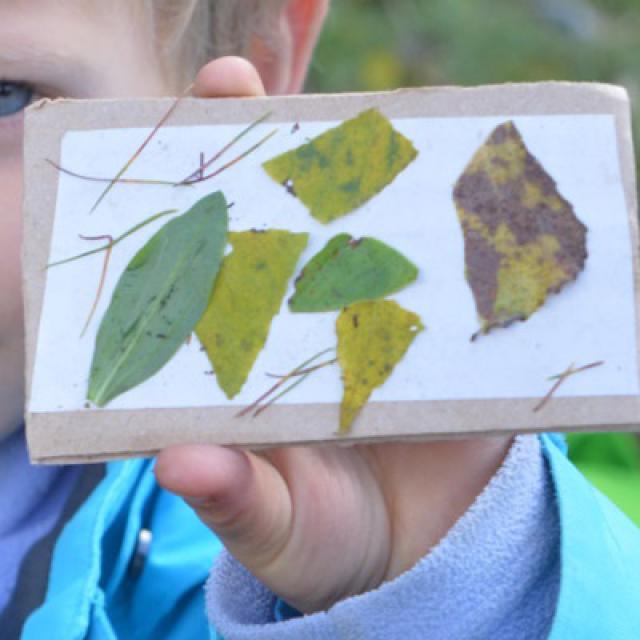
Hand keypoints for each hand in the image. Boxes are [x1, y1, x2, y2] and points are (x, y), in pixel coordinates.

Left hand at [156, 57, 512, 613]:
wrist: (415, 560)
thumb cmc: (320, 540)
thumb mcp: (271, 525)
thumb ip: (233, 496)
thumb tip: (178, 462)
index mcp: (248, 355)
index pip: (210, 262)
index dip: (190, 202)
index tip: (172, 141)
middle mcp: (309, 320)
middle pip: (283, 222)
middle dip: (263, 154)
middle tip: (242, 88)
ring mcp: (380, 320)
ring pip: (368, 230)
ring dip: (363, 172)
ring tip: (362, 124)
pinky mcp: (445, 339)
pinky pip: (450, 279)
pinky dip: (452, 236)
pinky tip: (450, 191)